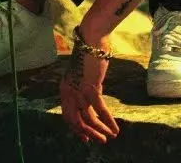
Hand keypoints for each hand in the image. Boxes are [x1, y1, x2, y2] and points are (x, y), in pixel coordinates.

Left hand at [60, 26, 119, 143]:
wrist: (92, 39)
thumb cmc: (89, 53)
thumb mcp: (83, 73)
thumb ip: (84, 86)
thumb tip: (94, 96)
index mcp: (64, 88)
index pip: (66, 115)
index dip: (75, 128)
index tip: (85, 136)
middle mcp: (68, 92)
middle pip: (74, 121)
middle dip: (86, 133)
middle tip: (97, 140)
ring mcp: (78, 91)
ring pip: (87, 119)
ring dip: (99, 131)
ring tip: (109, 137)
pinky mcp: (91, 88)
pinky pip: (100, 110)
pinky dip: (108, 121)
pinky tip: (115, 128)